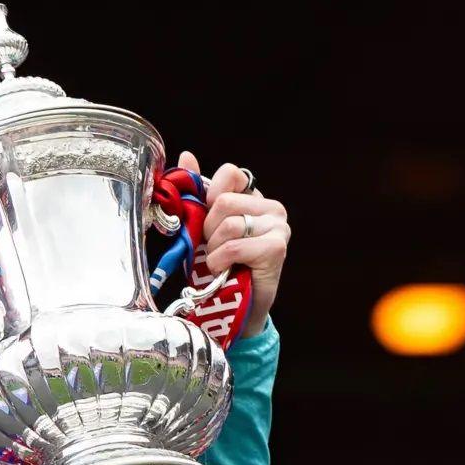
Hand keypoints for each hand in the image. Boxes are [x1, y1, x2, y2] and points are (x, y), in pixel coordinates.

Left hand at [178, 152, 290, 337]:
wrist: (234, 307)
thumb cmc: (218, 265)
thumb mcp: (201, 226)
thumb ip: (196, 192)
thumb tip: (186, 156)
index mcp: (253, 196)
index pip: (230, 173)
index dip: (209, 197)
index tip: (206, 221)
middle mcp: (271, 207)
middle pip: (223, 201)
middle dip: (208, 229)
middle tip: (213, 248)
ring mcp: (278, 226)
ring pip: (228, 224)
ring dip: (213, 249)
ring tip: (221, 261)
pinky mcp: (277, 247)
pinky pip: (234, 246)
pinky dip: (221, 261)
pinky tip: (226, 269)